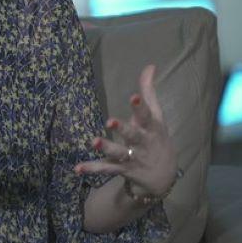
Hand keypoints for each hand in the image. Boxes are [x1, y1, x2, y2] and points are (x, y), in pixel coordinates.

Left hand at [75, 64, 177, 196]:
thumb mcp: (156, 116)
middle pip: (133, 135)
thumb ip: (149, 92)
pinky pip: (106, 169)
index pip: (146, 115)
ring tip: (94, 141)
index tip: (133, 96)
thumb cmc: (157, 138)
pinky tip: (77, 168)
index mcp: (151, 128)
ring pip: (118, 153)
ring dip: (107, 147)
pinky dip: (92, 169)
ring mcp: (132, 157)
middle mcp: (142, 142)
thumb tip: (150, 66)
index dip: (140, 106)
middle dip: (123, 128)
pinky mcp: (122, 169)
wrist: (164, 176)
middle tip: (110, 121)